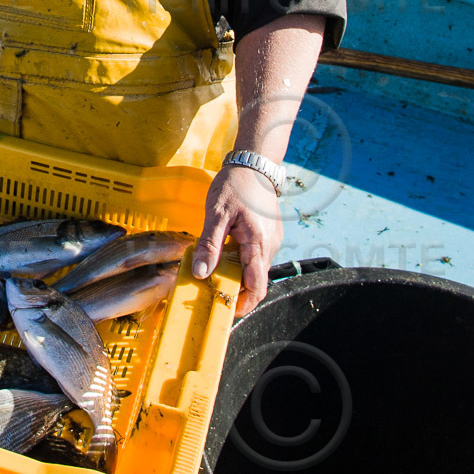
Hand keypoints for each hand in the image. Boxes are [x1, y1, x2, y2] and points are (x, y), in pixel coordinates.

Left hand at [192, 162, 283, 317]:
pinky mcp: (269, 235)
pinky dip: (243, 262)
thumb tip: (201, 273)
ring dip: (239, 275)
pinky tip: (226, 255)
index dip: (244, 303)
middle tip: (214, 291)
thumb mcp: (216, 214)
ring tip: (216, 272)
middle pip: (257, 280)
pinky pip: (257, 256)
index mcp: (258, 243)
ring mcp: (272, 240)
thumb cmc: (235, 185)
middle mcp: (270, 246)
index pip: (256, 285)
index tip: (227, 309)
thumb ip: (209, 244)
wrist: (254, 164)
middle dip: (238, 291)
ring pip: (257, 268)